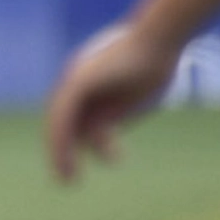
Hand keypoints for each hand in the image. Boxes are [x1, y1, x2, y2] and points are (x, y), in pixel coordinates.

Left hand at [43, 20, 185, 182]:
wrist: (161, 39)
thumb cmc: (156, 64)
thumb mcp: (132, 98)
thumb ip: (114, 115)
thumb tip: (102, 139)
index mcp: (89, 83)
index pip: (72, 118)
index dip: (72, 144)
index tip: (76, 166)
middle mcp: (76, 79)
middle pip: (61, 121)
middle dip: (62, 151)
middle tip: (67, 179)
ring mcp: (75, 78)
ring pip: (58, 121)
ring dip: (59, 152)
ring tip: (68, 178)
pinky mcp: (79, 81)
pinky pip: (63, 115)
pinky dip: (63, 140)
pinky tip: (67, 159)